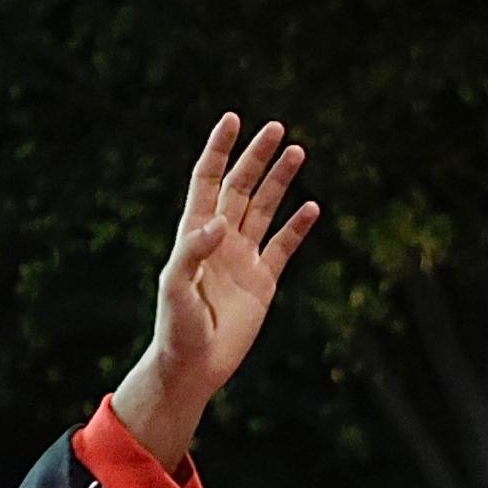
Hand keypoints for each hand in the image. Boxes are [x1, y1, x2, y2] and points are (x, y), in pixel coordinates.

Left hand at [109, 118, 318, 473]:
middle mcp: (220, 239)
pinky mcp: (263, 281)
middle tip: (276, 129)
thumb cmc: (176, 328)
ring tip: (297, 152)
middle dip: (257, 157)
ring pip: (264, 209)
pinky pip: (283, 247)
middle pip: (241, 186)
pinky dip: (297, 227)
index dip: (219, 150)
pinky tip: (312, 207)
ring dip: (280, 182)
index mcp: (194, 233)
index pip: (208, 180)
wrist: (193, 368)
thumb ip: (193, 252)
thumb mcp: (176, 288)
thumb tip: (221, 224)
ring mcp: (243, 258)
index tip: (232, 120)